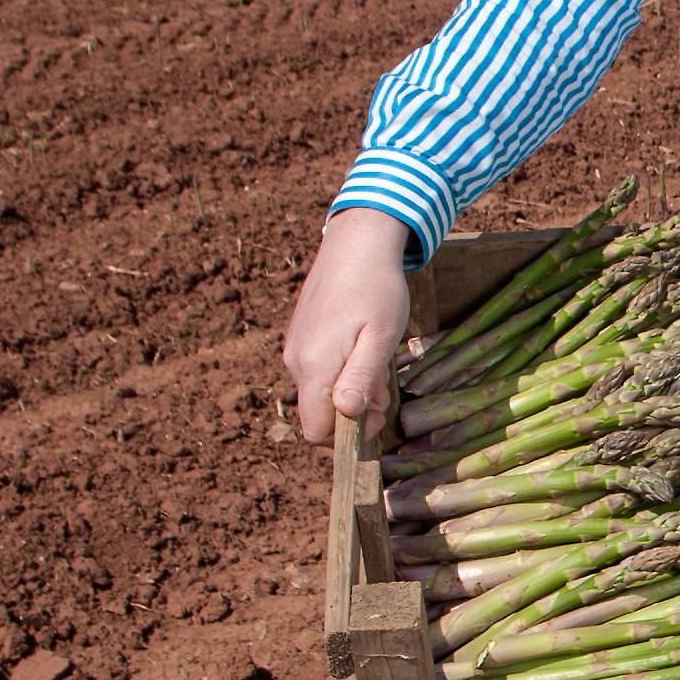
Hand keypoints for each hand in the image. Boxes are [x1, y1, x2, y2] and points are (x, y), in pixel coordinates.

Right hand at [283, 207, 416, 447]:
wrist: (357, 243)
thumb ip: (360, 379)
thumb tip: (345, 417)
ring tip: (377, 365)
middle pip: (318, 415)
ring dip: (349, 392)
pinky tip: (363, 351)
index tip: (378, 416)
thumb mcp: (380, 338)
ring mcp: (295, 349)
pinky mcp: (300, 338)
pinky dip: (340, 374)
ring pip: (319, 393)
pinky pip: (317, 372)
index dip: (347, 436)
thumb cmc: (377, 290)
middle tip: (384, 391)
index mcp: (314, 366)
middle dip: (352, 414)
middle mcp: (296, 362)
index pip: (316, 431)